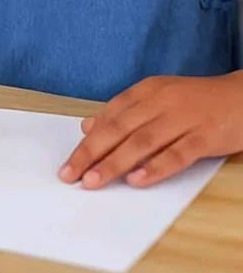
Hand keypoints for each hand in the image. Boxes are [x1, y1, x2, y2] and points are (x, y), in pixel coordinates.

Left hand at [59, 73, 242, 188]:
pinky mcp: (204, 136)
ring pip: (141, 142)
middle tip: (70, 174)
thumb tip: (88, 126)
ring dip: (115, 163)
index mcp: (147, 91)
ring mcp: (182, 119)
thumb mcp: (158, 99)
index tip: (69, 160)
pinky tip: (138, 180)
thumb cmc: (197, 102)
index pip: (110, 116)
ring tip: (94, 181)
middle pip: (119, 129)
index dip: (88, 140)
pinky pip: (177, 154)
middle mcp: (160, 102)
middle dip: (91, 153)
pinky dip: (156, 167)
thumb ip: (124, 112)